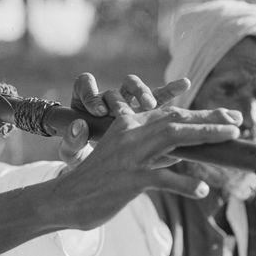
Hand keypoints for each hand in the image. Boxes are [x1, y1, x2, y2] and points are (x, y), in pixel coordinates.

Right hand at [47, 93, 242, 230]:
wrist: (65, 198)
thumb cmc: (97, 181)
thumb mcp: (124, 159)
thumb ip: (150, 153)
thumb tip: (179, 154)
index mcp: (128, 125)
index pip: (169, 113)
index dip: (201, 114)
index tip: (227, 117)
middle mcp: (129, 134)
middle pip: (176, 119)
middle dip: (209, 118)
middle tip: (237, 121)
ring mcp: (129, 156)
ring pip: (172, 137)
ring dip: (205, 135)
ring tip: (231, 136)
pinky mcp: (129, 179)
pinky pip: (163, 179)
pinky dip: (185, 184)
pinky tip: (203, 189)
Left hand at [58, 73, 191, 170]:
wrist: (100, 171)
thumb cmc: (83, 159)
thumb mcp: (74, 155)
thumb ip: (71, 144)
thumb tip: (78, 126)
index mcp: (86, 103)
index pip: (85, 85)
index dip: (91, 94)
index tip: (98, 111)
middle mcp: (109, 100)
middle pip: (116, 87)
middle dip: (122, 96)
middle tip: (125, 109)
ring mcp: (130, 104)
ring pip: (137, 89)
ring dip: (143, 94)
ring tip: (149, 105)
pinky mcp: (148, 113)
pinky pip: (161, 98)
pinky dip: (172, 90)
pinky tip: (184, 84)